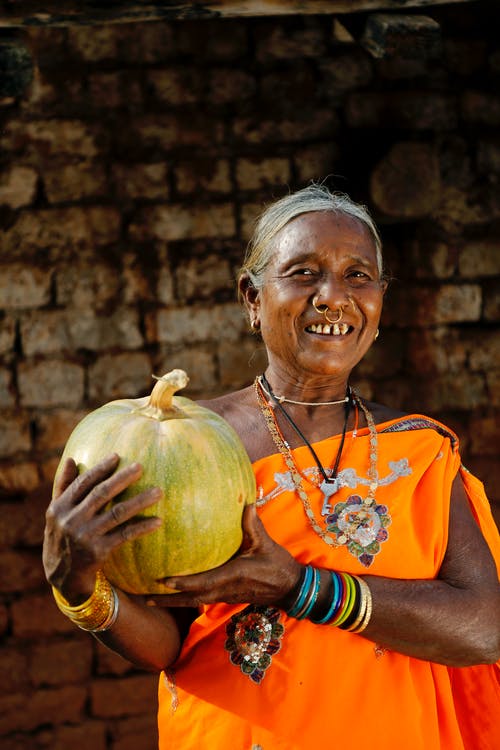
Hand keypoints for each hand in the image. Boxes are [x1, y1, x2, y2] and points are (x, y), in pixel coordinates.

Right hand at [43, 454, 161, 602]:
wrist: (62, 576)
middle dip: (122, 478)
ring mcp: (85, 536)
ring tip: (158, 492)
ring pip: (117, 513)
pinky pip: (125, 535)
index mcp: (59, 507)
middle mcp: (71, 520)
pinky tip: (158, 521)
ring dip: (140, 501)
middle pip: (101, 494)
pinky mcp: (99, 552)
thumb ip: (63, 486)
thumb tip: (72, 458)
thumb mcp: (56, 513)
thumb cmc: (62, 536)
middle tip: (140, 466)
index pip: (83, 483)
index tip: (117, 456)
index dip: (100, 469)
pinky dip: (142, 527)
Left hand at [147, 504, 301, 608]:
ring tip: (149, 599)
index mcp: (234, 575)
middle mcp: (226, 589)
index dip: (184, 583)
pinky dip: (185, 598)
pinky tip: (171, 593)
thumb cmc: (278, 565)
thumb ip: (253, 524)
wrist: (290, 588)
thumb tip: (245, 502)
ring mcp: (225, 595)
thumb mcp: (266, 543)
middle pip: (192, 598)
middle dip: (168, 599)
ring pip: (194, 602)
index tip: (164, 581)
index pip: (204, 582)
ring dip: (172, 602)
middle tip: (144, 597)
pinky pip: (201, 599)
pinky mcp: (226, 596)